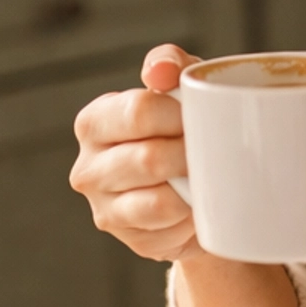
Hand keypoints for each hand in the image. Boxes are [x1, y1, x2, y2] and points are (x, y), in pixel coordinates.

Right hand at [70, 43, 201, 263]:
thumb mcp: (181, 88)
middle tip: (217, 149)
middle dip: (191, 154)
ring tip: (209, 175)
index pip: (138, 112)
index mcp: (94, 122)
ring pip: (160, 202)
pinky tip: (201, 204)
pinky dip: (195, 217)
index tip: (206, 116)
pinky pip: (173, 231)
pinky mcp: (132, 241)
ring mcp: (106, 210)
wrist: (194, 185)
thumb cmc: (183, 127)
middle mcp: (88, 169)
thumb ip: (170, 65)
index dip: (181, 114)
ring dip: (194, 189)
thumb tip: (158, 71)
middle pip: (149, 159)